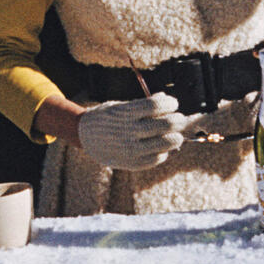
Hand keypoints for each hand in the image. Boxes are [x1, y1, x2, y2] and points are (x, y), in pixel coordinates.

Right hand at [73, 93, 187, 169]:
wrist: (84, 136)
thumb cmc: (107, 117)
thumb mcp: (121, 106)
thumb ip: (143, 104)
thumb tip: (166, 99)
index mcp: (125, 113)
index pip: (156, 106)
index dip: (169, 103)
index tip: (173, 103)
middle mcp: (128, 131)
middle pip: (165, 125)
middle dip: (177, 120)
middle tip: (179, 118)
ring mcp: (131, 149)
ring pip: (166, 144)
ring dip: (176, 137)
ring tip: (175, 134)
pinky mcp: (132, 164)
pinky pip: (157, 158)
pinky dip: (164, 152)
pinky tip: (161, 146)